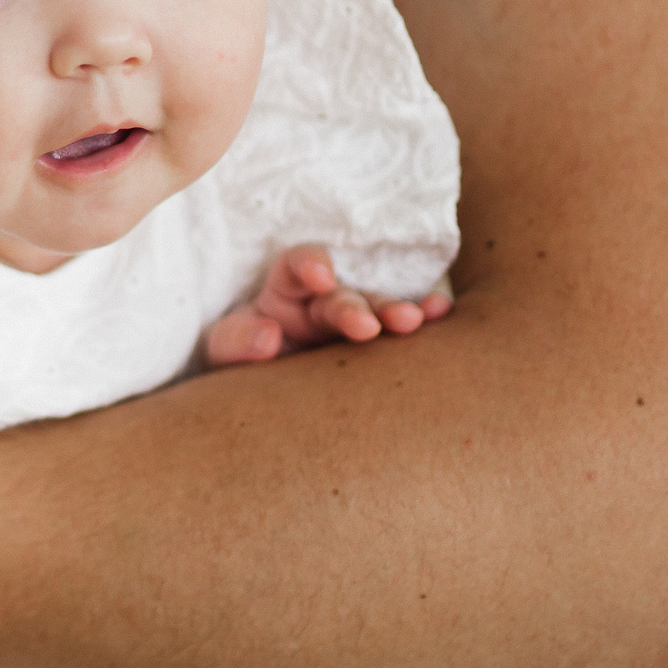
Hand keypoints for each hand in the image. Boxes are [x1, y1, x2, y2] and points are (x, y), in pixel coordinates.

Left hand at [202, 243, 452, 366]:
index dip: (309, 264)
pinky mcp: (378, 353)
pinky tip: (443, 313)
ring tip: (413, 321)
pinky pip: (402, 335)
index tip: (320, 276)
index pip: (296, 266)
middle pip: (343, 296)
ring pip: (378, 313)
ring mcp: (355, 328)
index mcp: (285, 295)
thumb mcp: (225, 352)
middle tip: (368, 325)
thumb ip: (235, 341)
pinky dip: (425, 320)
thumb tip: (267, 335)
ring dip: (395, 313)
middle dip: (356, 306)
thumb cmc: (242, 363)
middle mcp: (324, 305)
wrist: (260, 402)